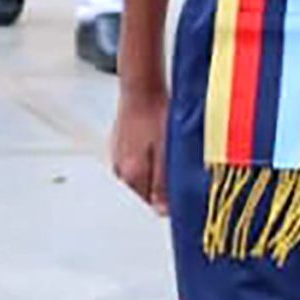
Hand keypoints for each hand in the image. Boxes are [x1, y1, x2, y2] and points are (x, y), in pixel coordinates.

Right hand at [108, 83, 168, 214]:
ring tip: (167, 152)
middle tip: (176, 167)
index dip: (169, 200)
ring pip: (140, 176)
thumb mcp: (167, 153)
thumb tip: (162, 211)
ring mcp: (117, 157)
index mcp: (131, 176)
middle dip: (161, 186)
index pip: (151, 205)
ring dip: (154, 171)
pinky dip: (147, 158)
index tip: (182, 189)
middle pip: (144, 192)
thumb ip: (163, 185)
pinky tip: (156, 144)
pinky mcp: (119, 145)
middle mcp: (120, 170)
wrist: (140, 88)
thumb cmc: (155, 115)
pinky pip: (135, 161)